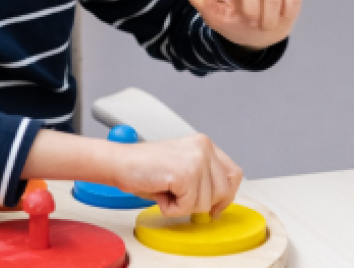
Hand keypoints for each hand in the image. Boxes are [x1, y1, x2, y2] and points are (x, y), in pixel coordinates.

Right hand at [111, 134, 242, 217]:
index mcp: (204, 145)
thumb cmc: (144, 168)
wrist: (119, 163)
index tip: (215, 208)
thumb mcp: (182, 168)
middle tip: (178, 198)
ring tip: (165, 190)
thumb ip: (203, 179)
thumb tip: (218, 204)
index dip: (226, 195)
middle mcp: (204, 148)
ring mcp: (197, 160)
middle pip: (224, 192)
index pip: (234, 174)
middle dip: (202, 204)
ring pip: (206, 203)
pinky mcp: (186, 173)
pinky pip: (188, 207)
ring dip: (182, 206)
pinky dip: (171, 208)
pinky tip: (160, 192)